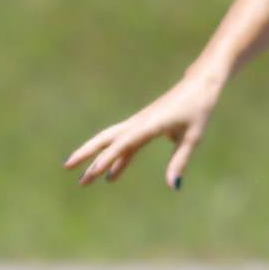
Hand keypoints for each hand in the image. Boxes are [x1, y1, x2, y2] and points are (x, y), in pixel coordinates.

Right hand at [65, 73, 224, 188]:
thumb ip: (180, 160)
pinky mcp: (143, 125)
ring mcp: (139, 123)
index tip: (94, 172)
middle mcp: (139, 123)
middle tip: (68, 167)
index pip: (123, 144)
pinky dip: (117, 159)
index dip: (108, 158)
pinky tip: (112, 175)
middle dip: (86, 153)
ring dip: (95, 156)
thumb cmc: (199, 108)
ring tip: (82, 176)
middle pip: (106, 139)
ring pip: (110, 141)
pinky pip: (125, 144)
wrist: (200, 84)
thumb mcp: (194, 137)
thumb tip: (173, 185)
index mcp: (149, 124)